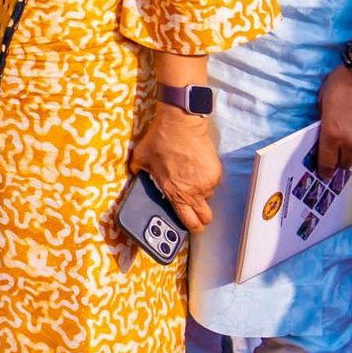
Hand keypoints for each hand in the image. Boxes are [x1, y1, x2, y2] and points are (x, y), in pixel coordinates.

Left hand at [129, 106, 220, 231]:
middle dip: (201, 218)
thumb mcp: (140, 159)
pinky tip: (195, 167)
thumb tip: (135, 176)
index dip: (191, 227)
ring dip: (201, 193)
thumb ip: (138, 172)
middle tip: (195, 211)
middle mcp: (194, 192)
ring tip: (189, 179)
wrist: (180, 124)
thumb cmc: (159, 141)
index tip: (190, 227)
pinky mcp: (216, 172)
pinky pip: (213, 182)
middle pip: (206, 218)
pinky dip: (206, 179)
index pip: (189, 222)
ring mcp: (208, 183)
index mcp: (176, 193)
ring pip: (208, 197)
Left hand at [317, 60, 351, 172]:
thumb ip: (323, 118)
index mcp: (332, 134)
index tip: (324, 174)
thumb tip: (324, 126)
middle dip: (339, 160)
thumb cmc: (345, 82)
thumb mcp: (323, 99)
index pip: (327, 161)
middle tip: (337, 152)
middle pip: (344, 163)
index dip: (324, 170)